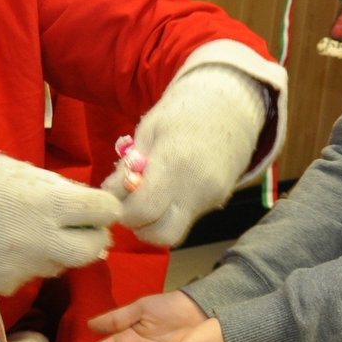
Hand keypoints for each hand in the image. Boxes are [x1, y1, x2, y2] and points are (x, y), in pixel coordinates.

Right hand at [0, 155, 117, 295]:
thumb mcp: (9, 170)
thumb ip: (51, 185)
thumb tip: (84, 198)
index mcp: (44, 202)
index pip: (103, 211)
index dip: (104, 207)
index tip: (96, 205)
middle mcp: (41, 238)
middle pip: (96, 248)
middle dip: (94, 236)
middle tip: (80, 225)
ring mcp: (25, 267)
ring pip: (66, 263)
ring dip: (61, 249)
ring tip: (32, 230)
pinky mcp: (9, 286)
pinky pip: (35, 273)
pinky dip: (31, 261)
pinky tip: (6, 246)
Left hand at [102, 65, 265, 246]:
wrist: (231, 107)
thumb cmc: (184, 112)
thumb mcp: (149, 129)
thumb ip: (129, 165)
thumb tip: (110, 194)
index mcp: (174, 163)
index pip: (142, 210)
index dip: (123, 211)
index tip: (116, 198)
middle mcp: (196, 187)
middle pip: (161, 234)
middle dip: (139, 226)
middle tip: (130, 205)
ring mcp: (211, 197)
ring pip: (175, 231)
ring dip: (155, 223)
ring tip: (148, 197)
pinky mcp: (217, 201)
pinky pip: (187, 218)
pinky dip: (171, 211)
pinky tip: (168, 189)